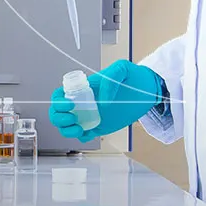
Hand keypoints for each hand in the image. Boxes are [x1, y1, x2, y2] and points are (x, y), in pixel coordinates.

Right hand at [49, 60, 164, 140]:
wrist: (148, 91)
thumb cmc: (134, 77)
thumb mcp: (123, 68)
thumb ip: (112, 76)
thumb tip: (102, 99)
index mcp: (83, 88)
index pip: (60, 94)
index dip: (58, 101)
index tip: (70, 105)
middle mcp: (83, 102)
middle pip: (57, 112)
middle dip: (58, 118)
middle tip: (72, 118)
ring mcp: (90, 115)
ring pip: (66, 126)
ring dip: (66, 130)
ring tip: (80, 128)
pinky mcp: (99, 126)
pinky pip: (84, 134)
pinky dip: (82, 137)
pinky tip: (89, 133)